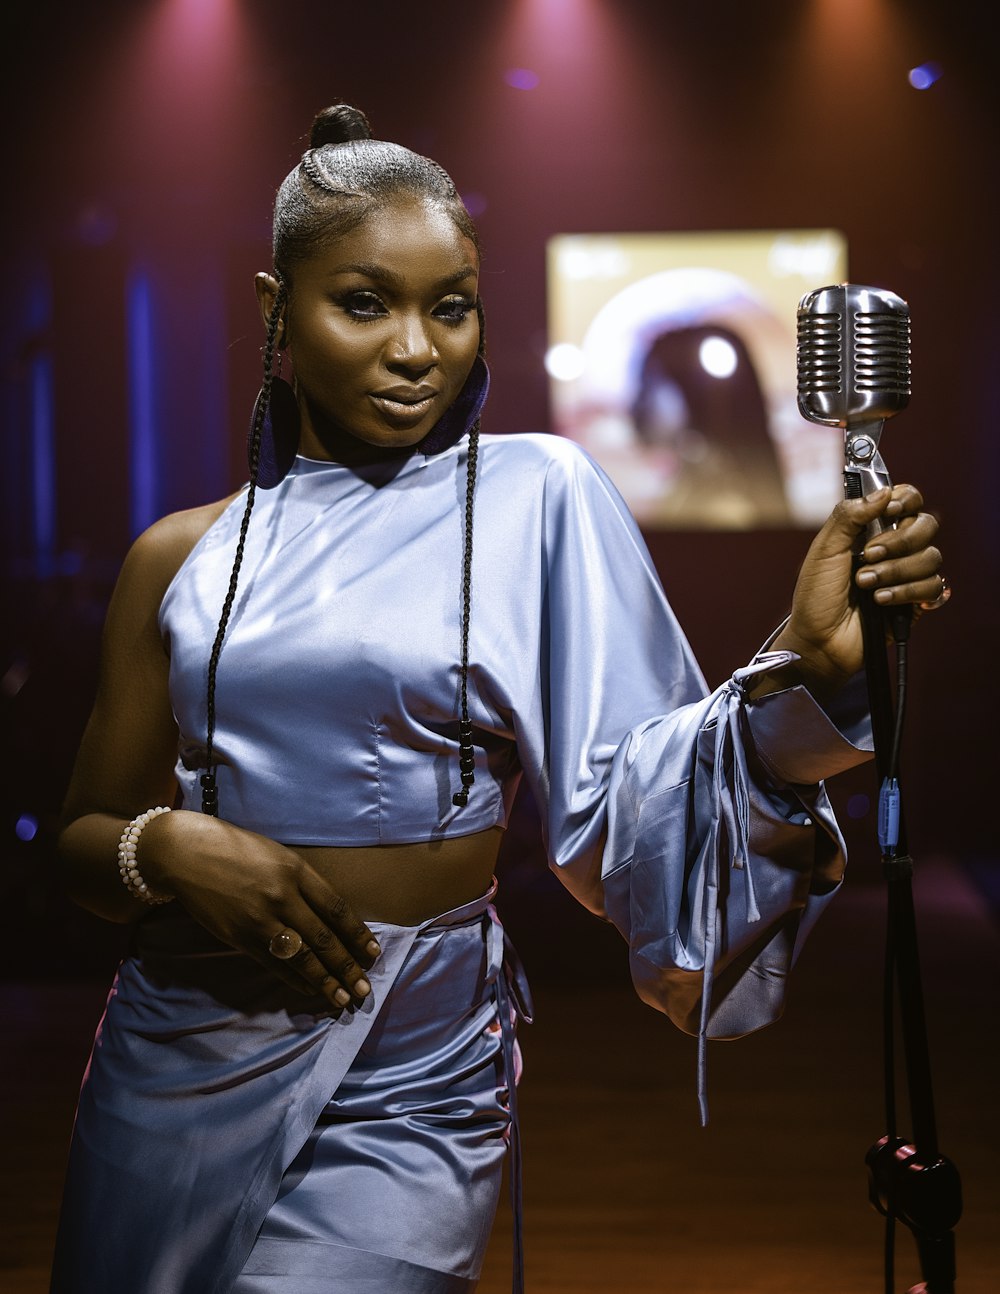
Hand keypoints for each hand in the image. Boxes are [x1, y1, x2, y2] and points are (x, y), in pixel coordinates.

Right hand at [142, 810, 380, 1009]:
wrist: (187, 855)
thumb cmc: (237, 849)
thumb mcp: (278, 855)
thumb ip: (303, 882)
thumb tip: (329, 915)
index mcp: (296, 871)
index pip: (336, 908)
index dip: (357, 934)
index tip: (373, 952)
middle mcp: (282, 896)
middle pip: (323, 938)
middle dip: (346, 966)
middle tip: (365, 988)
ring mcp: (261, 920)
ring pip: (301, 957)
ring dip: (325, 981)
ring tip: (343, 998)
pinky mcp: (240, 937)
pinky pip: (274, 963)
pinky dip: (295, 979)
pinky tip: (310, 990)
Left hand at [772, 485, 942, 693]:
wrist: (820, 639)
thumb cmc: (816, 595)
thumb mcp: (824, 550)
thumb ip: (849, 516)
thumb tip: (884, 491)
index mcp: (873, 529)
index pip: (907, 500)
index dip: (905, 500)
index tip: (890, 510)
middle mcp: (895, 548)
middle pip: (926, 525)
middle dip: (898, 541)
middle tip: (868, 557)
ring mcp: (907, 574)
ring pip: (931, 557)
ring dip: (896, 571)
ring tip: (866, 586)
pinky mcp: (916, 601)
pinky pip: (934, 587)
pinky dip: (906, 593)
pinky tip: (881, 601)